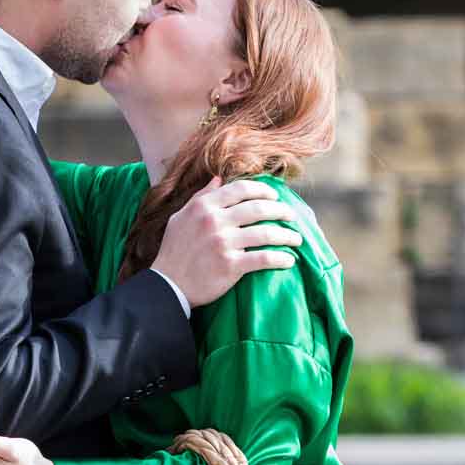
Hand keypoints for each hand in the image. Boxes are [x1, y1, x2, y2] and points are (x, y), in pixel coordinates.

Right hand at [151, 176, 301, 308]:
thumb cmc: (173, 251)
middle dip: (281, 211)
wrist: (167, 285)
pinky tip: (289, 260)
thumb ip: (201, 196)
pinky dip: (280, 258)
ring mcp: (223, 243)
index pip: (241, 190)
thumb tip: (219, 178)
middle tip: (292, 216)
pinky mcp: (230, 265)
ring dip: (287, 235)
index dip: (263, 190)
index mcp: (204, 206)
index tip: (274, 197)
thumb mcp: (181, 217)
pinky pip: (263, 258)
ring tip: (297, 239)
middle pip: (258, 208)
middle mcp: (214, 221)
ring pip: (266, 233)